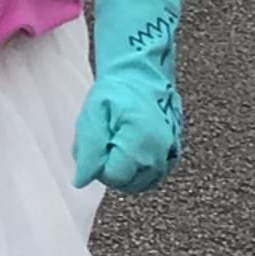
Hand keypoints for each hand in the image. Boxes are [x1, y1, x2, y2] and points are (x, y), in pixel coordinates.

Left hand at [73, 0, 181, 192]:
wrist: (141, 72)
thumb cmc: (116, 90)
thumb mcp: (93, 114)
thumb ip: (88, 150)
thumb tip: (81, 182)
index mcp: (142, 140)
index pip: (114, 177)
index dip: (100, 164)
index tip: (100, 140)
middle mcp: (161, 150)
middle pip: (128, 183)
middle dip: (112, 168)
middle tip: (108, 138)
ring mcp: (170, 153)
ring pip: (141, 183)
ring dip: (126, 169)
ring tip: (119, 140)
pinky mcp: (174, 153)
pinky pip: (152, 176)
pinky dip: (139, 168)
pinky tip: (129, 147)